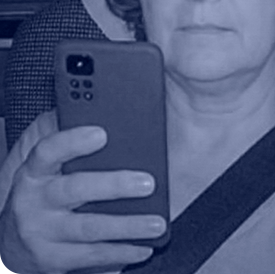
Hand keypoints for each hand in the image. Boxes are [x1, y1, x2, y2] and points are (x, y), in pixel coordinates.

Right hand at [0, 111, 165, 273]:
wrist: (13, 242)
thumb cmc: (45, 192)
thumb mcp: (49, 168)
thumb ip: (73, 147)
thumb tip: (109, 119)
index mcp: (35, 171)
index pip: (48, 151)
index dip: (73, 142)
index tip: (101, 134)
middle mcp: (34, 201)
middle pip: (76, 189)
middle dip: (114, 186)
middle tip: (148, 183)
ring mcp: (42, 232)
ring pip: (90, 228)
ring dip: (127, 225)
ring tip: (157, 222)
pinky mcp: (52, 259)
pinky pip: (91, 255)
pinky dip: (121, 251)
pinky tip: (144, 245)